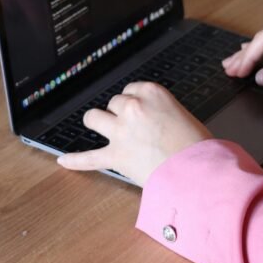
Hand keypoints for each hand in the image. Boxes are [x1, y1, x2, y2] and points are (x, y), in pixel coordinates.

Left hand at [57, 82, 211, 186]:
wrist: (200, 173)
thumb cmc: (199, 148)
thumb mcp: (183, 116)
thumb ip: (162, 112)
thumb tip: (154, 122)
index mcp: (153, 93)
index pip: (132, 89)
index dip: (134, 101)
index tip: (138, 110)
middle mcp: (133, 108)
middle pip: (115, 103)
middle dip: (120, 114)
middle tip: (133, 128)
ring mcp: (121, 131)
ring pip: (94, 118)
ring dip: (98, 123)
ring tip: (101, 129)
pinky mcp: (116, 156)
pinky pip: (89, 158)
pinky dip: (76, 160)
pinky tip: (63, 160)